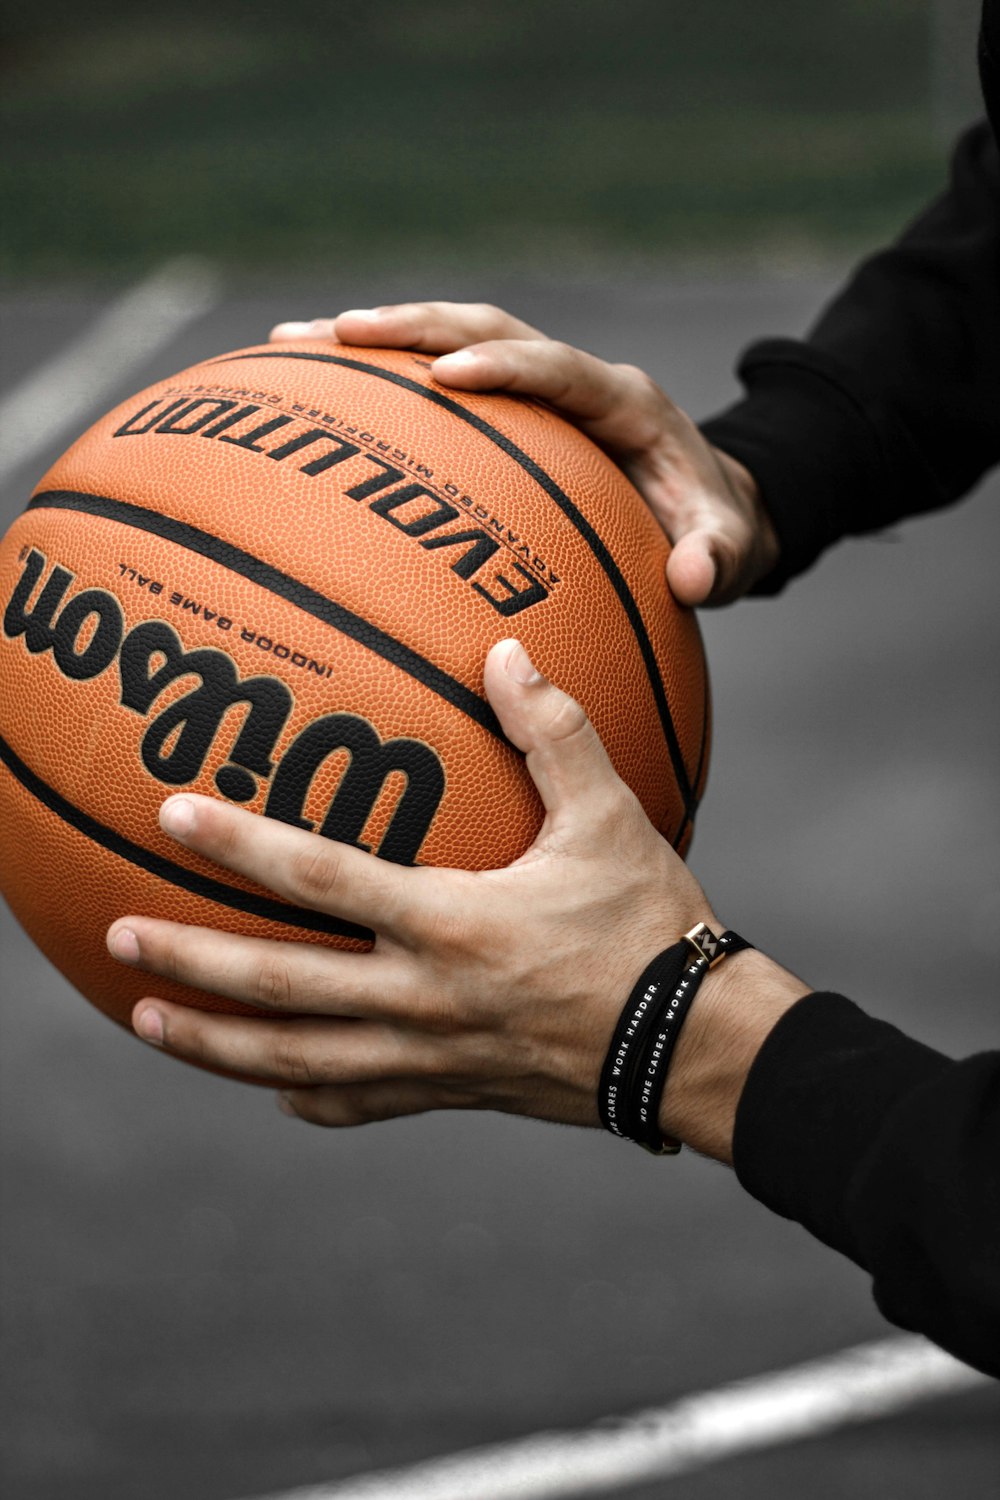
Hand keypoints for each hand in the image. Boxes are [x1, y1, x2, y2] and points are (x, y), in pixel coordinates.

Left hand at [107, 641, 807, 1159]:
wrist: (692, 1047)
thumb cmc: (652, 926)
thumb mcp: (612, 817)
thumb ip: (554, 731)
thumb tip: (506, 650)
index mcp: (452, 923)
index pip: (322, 879)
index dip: (240, 847)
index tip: (171, 816)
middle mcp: (424, 998)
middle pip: (278, 985)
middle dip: (189, 961)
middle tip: (116, 938)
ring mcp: (429, 1057)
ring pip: (294, 1062)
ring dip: (215, 1043)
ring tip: (145, 1022)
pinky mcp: (448, 1093)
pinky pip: (357, 1104)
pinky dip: (302, 1097)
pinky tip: (267, 1089)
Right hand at [270, 302, 779, 605]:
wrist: (707, 497)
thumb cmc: (712, 524)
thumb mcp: (729, 545)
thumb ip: (716, 558)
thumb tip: (691, 579)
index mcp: (623, 400)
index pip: (559, 369)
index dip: (506, 365)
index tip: (448, 373)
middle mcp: (575, 376)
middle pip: (489, 327)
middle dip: (416, 325)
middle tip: (339, 333)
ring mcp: (538, 382)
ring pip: (453, 336)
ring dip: (381, 336)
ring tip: (294, 340)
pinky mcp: (512, 400)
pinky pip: (441, 375)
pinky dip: (384, 377)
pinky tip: (315, 385)